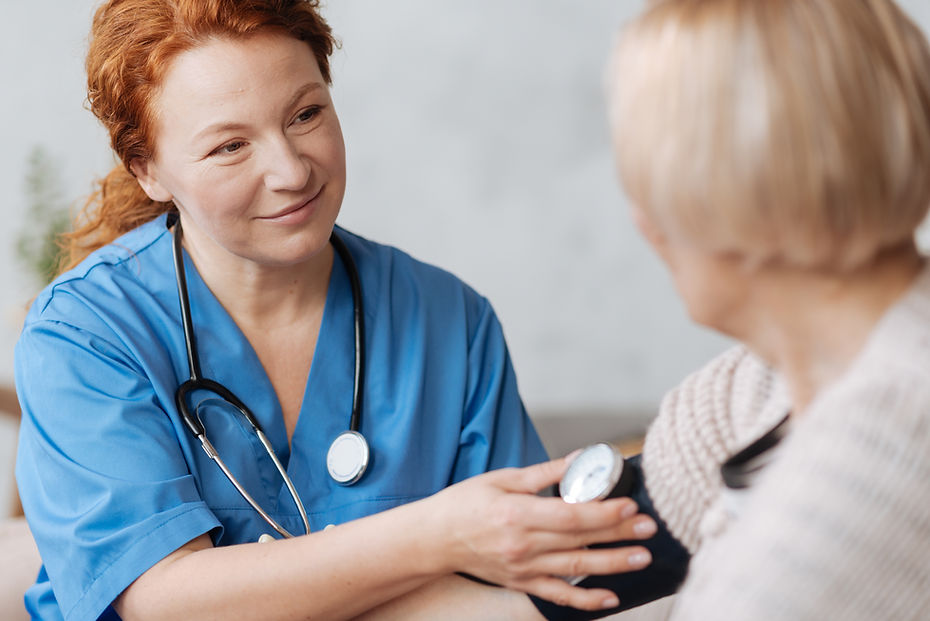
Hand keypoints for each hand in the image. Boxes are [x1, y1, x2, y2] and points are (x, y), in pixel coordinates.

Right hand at [425, 455, 655, 610]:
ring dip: (613, 564)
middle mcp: (522, 545)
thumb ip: (545, 473)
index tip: (630, 504)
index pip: (570, 516)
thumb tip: (580, 461)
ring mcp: (524, 568)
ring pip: (576, 569)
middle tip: (649, 527)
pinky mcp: (522, 583)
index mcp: (517, 514)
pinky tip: (610, 597)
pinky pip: (559, 596)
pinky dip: (585, 600)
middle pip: (580, 541)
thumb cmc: (465, 504)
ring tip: (642, 556)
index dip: (604, 512)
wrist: (435, 539)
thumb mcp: (502, 479)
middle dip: (619, 533)